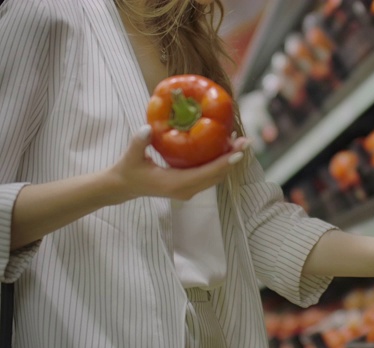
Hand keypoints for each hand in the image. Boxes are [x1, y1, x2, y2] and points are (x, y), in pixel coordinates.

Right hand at [106, 124, 249, 201]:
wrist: (123, 187)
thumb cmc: (128, 170)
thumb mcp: (131, 156)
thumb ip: (139, 142)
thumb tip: (147, 127)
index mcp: (176, 183)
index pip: (207, 173)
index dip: (225, 162)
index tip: (239, 152)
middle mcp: (187, 190)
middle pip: (217, 175)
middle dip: (233, 159)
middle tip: (246, 141)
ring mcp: (189, 190)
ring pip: (215, 176)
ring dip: (228, 161)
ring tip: (239, 142)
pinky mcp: (189, 187)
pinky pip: (210, 175)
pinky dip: (220, 163)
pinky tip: (224, 148)